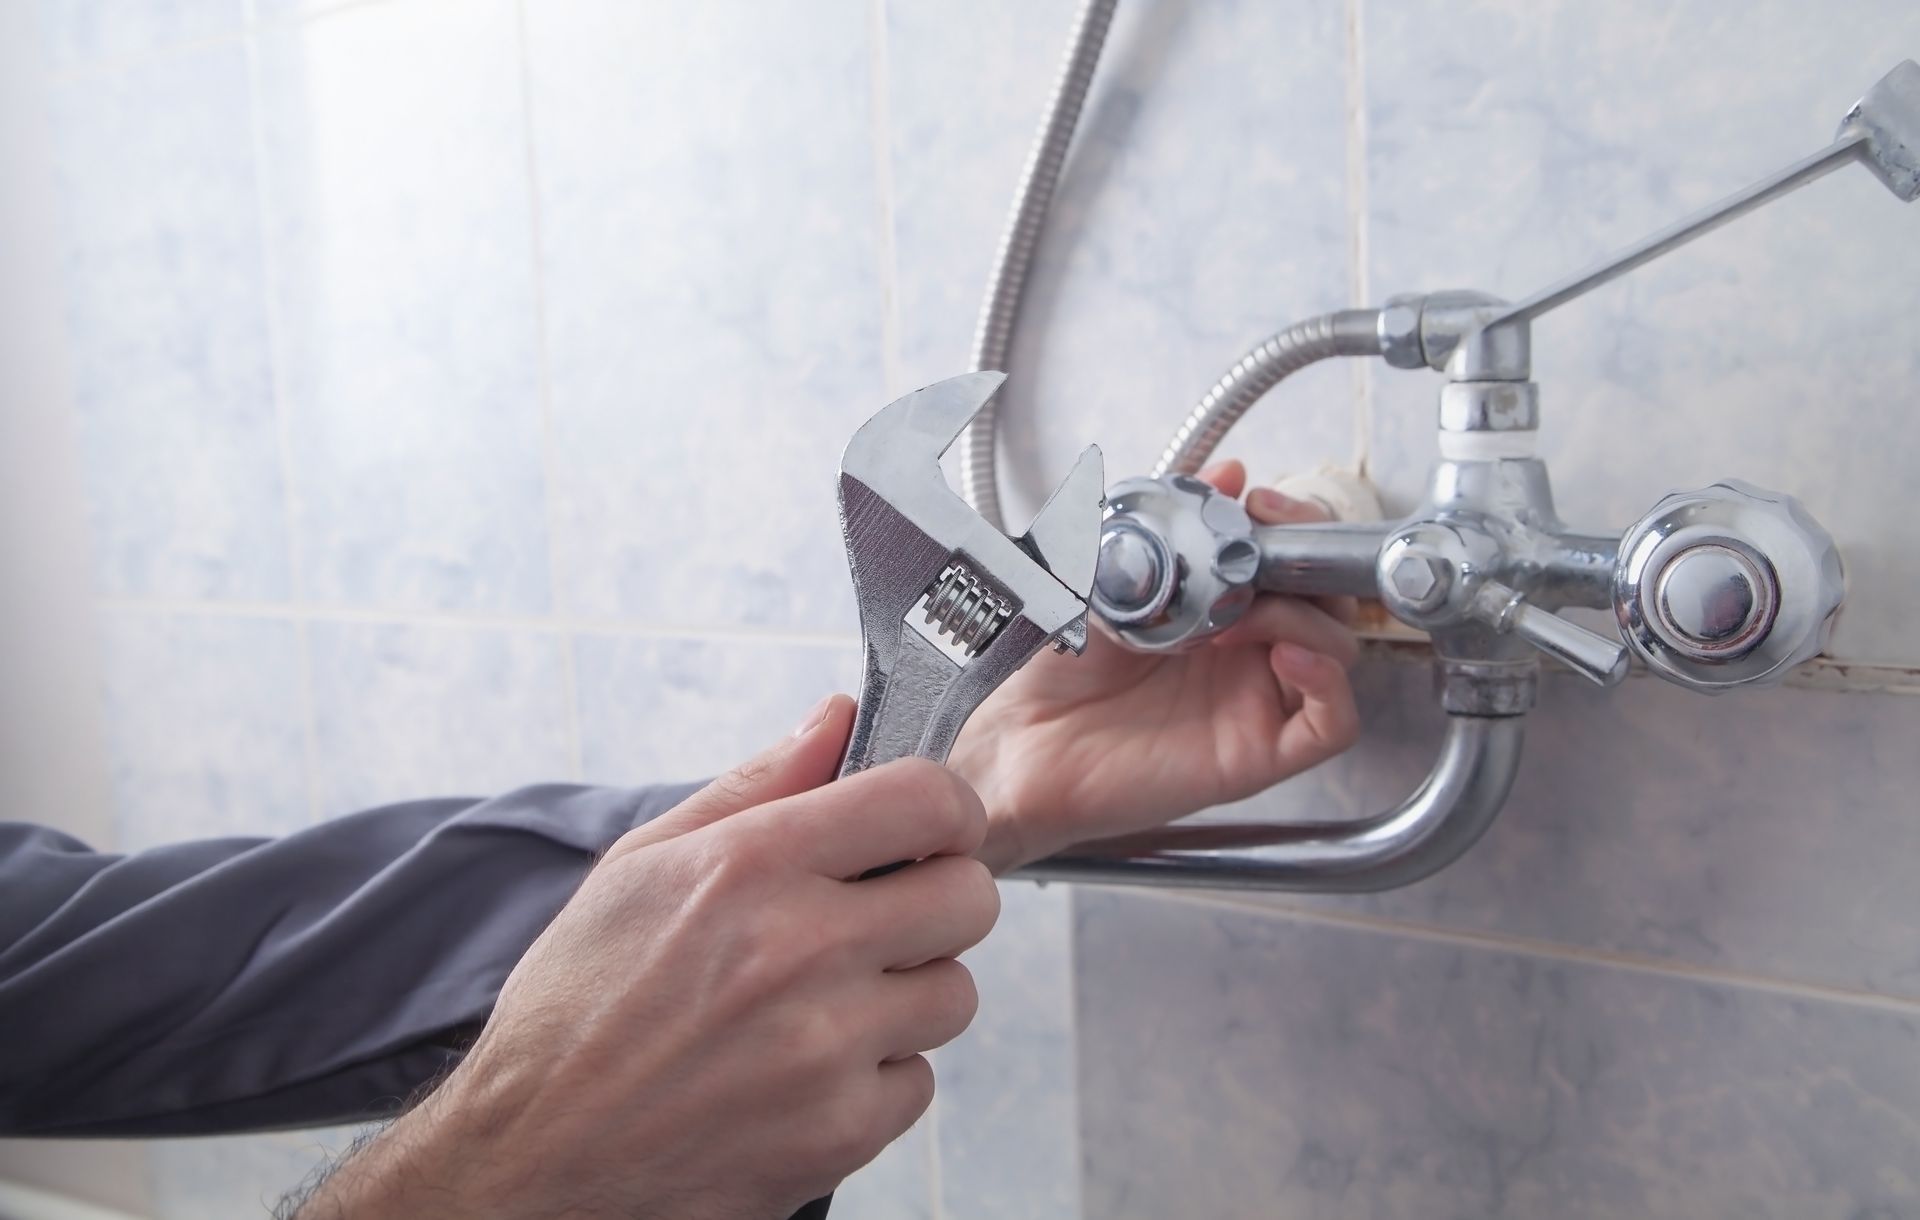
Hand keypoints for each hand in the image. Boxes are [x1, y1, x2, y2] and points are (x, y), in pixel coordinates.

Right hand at [306, 695, 997, 1218]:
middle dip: (936, 902)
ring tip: (829, 1004)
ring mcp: (827, 1047)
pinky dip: (876, 1080)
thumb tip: (838, 716)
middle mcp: (800, 949)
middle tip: (881, 922)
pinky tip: (808, 1074)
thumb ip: (756, 783)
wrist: (530, 1156)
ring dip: (908, 996)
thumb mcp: (643, 864)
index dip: (946, 810)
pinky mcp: (839, 1133)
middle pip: (971, 897)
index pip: (927, 801)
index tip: (930, 832)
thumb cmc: (578, 1005)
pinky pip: (919, 1083)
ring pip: (954, 994)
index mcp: (752, 865)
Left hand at [951, 461, 1361, 872]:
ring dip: (1305, 618)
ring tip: (1239, 617)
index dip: (1292, 523)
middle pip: (1329, 598)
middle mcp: (1245, 652)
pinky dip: (1327, 681)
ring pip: (1339, 650)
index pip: (1290, 556)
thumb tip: (1225, 473)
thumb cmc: (1055, 668)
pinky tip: (1288, 655)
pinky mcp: (1257, 754)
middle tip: (1266, 545)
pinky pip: (1332, 722)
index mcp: (1217, 606)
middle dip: (1311, 561)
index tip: (1260, 502)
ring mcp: (1255, 701)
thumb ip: (1164, 524)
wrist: (1019, 742)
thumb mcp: (1105, 575)